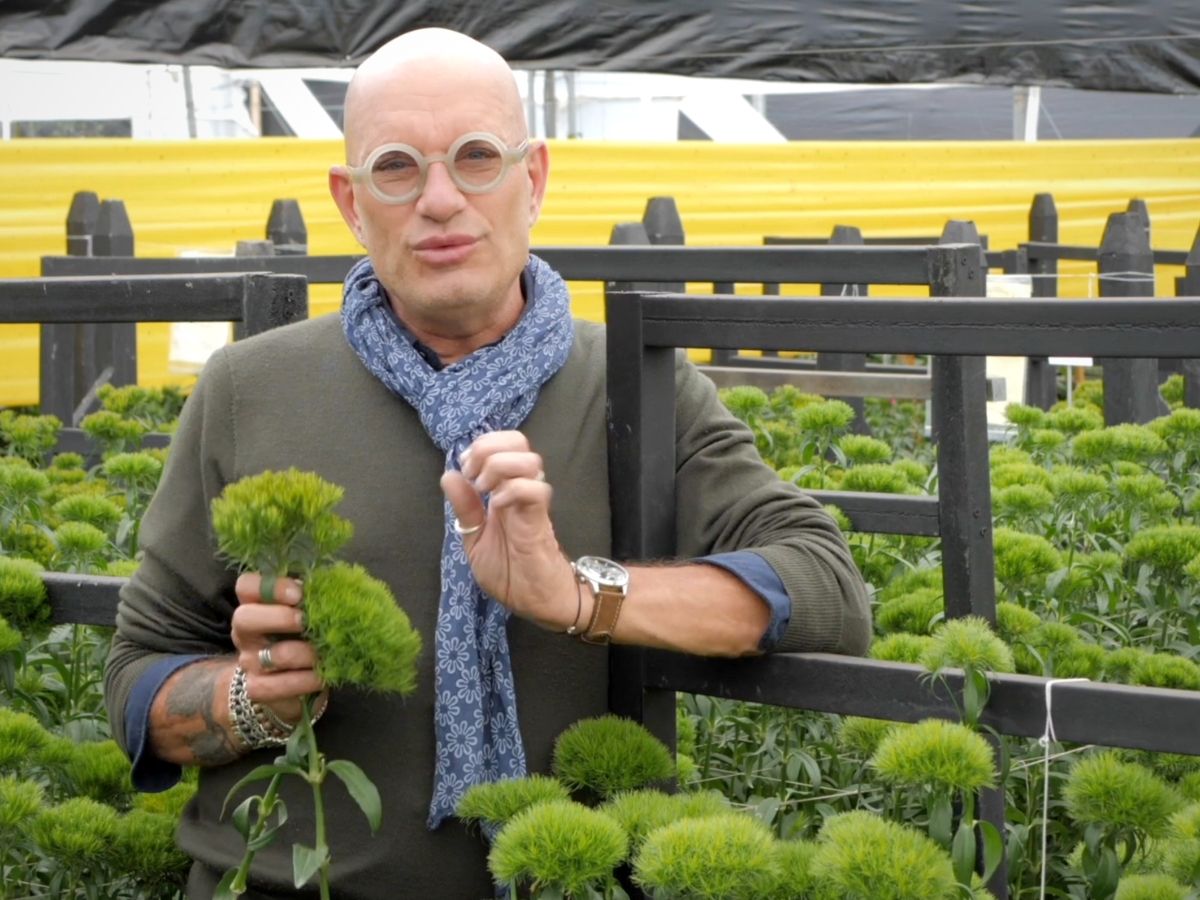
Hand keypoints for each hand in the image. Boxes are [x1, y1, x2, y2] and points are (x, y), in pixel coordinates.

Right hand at [231, 572, 325, 725]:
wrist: (287, 685)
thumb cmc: (301, 639)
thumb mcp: (304, 614)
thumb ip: (311, 598)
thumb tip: (333, 587)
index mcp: (254, 606)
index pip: (246, 586)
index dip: (272, 586)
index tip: (299, 593)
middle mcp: (245, 633)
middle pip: (245, 618)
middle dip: (281, 618)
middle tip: (307, 622)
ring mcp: (249, 662)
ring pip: (276, 655)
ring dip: (307, 653)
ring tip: (325, 653)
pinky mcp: (257, 689)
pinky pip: (283, 684)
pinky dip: (309, 679)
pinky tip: (322, 676)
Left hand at [440, 431, 577, 629]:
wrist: (536, 602)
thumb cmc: (510, 573)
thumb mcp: (475, 540)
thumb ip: (465, 509)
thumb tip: (448, 475)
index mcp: (505, 489)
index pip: (504, 444)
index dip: (482, 445)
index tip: (465, 469)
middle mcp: (521, 489)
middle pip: (518, 440)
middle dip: (489, 448)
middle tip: (474, 475)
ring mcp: (532, 503)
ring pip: (529, 460)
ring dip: (499, 468)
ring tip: (485, 491)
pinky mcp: (540, 521)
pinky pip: (536, 491)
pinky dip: (513, 491)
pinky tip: (498, 507)